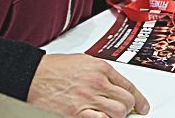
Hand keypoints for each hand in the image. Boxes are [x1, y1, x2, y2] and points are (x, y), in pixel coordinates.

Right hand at [27, 53, 148, 116]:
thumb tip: (115, 84)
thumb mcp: (81, 61)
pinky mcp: (78, 114)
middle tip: (123, 111)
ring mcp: (88, 99)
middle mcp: (97, 83)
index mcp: (99, 68)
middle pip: (126, 102)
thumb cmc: (52, 69)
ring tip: (108, 114)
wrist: (32, 76)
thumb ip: (101, 72)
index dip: (139, 99)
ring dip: (116, 116)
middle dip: (127, 108)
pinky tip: (99, 117)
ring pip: (118, 113)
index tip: (142, 106)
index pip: (129, 86)